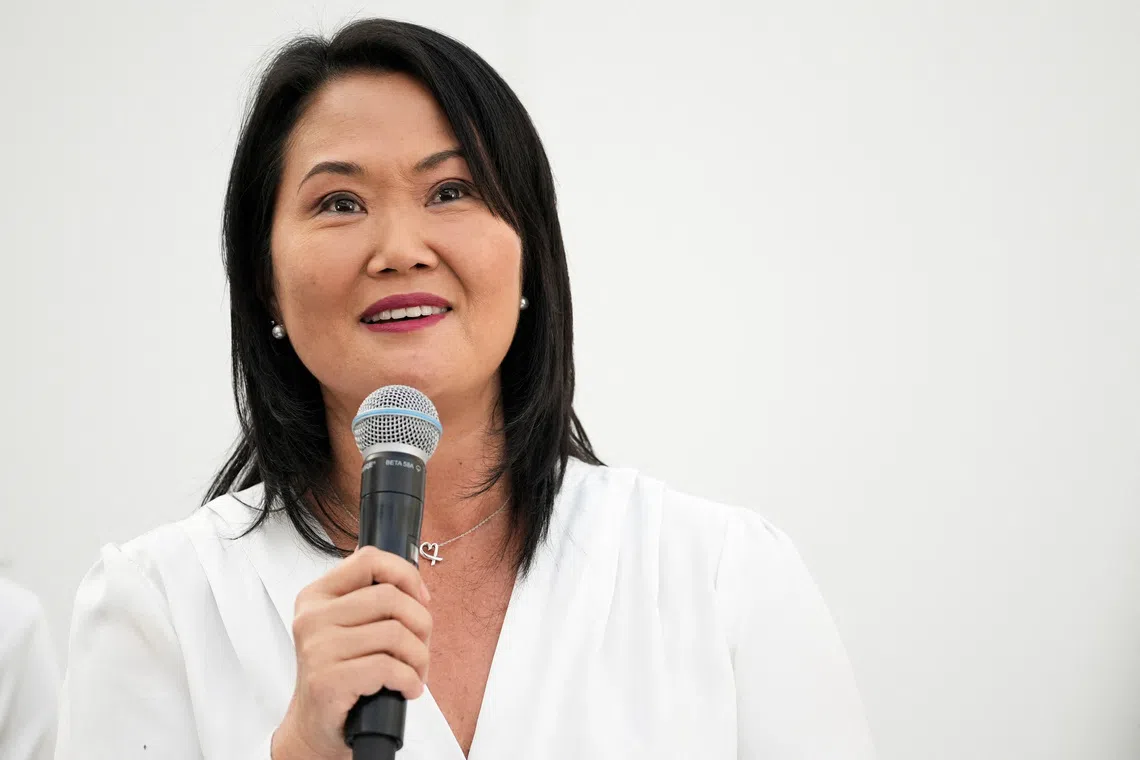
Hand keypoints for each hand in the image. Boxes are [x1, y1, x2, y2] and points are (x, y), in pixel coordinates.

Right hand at [271, 546, 432, 759]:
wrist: (314, 727)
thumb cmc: (342, 674)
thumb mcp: (350, 627)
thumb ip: (373, 600)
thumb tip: (416, 586)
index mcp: (317, 596)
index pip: (369, 559)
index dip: (406, 574)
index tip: (422, 598)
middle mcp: (312, 618)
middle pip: (390, 597)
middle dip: (421, 623)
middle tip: (421, 646)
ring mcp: (317, 649)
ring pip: (394, 633)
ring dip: (419, 657)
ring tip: (416, 672)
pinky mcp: (327, 681)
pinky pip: (388, 667)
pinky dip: (410, 680)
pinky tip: (409, 689)